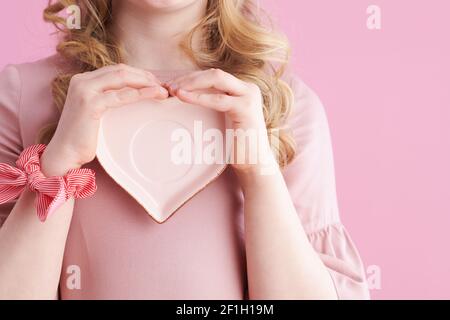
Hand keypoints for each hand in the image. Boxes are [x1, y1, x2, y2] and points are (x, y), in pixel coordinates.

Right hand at [41, 64, 167, 175]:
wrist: (65, 153)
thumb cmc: (83, 137)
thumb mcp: (95, 111)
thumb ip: (107, 99)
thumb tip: (131, 95)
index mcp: (83, 80)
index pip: (116, 69)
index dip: (138, 74)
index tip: (155, 83)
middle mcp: (82, 80)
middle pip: (121, 70)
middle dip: (145, 76)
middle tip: (164, 85)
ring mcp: (85, 90)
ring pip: (122, 78)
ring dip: (146, 83)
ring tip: (164, 90)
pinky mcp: (90, 104)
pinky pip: (121, 95)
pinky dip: (140, 93)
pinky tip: (154, 94)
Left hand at [165, 68, 277, 175]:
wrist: (255, 163)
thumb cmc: (236, 145)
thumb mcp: (224, 119)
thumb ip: (213, 106)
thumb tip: (186, 97)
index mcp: (242, 89)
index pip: (214, 76)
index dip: (192, 78)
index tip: (172, 85)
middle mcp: (248, 88)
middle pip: (214, 73)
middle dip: (189, 78)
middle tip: (169, 86)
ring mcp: (249, 97)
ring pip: (216, 79)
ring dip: (192, 83)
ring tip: (173, 90)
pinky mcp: (246, 108)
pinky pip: (218, 100)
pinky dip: (199, 97)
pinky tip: (183, 97)